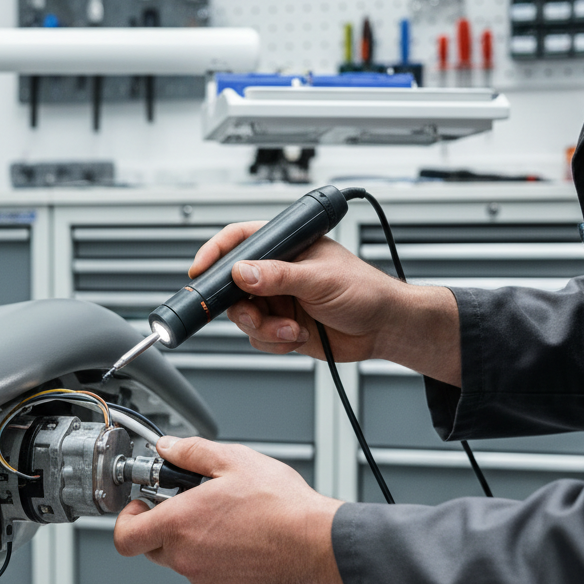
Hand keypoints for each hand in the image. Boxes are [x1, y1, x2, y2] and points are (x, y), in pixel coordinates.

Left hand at [114, 436, 345, 583]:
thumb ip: (191, 451)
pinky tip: (244, 544)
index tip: (143, 506)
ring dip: (196, 544)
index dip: (128, 519)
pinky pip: (210, 579)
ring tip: (230, 523)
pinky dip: (219, 563)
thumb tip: (167, 447)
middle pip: (154, 547)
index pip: (125, 535)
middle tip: (194, 507)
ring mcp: (205, 581)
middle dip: (167, 527)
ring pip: (185, 562)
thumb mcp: (233, 460)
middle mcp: (186, 558)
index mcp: (178, 524)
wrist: (316, 543)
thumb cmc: (280, 505)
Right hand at [189, 221, 461, 384]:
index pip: (240, 240)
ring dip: (264, 329)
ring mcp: (278, 301)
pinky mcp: (282, 327)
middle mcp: (277, 273)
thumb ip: (278, 277)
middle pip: (233, 287)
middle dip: (244, 308)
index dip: (215, 253)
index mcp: (287, 246)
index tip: (200, 270)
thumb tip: (241, 273)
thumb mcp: (319, 279)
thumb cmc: (365, 291)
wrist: (384, 329)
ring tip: (292, 330)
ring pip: (244, 318)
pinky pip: (259, 339)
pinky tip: (299, 337)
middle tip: (255, 315)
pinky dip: (275, 343)